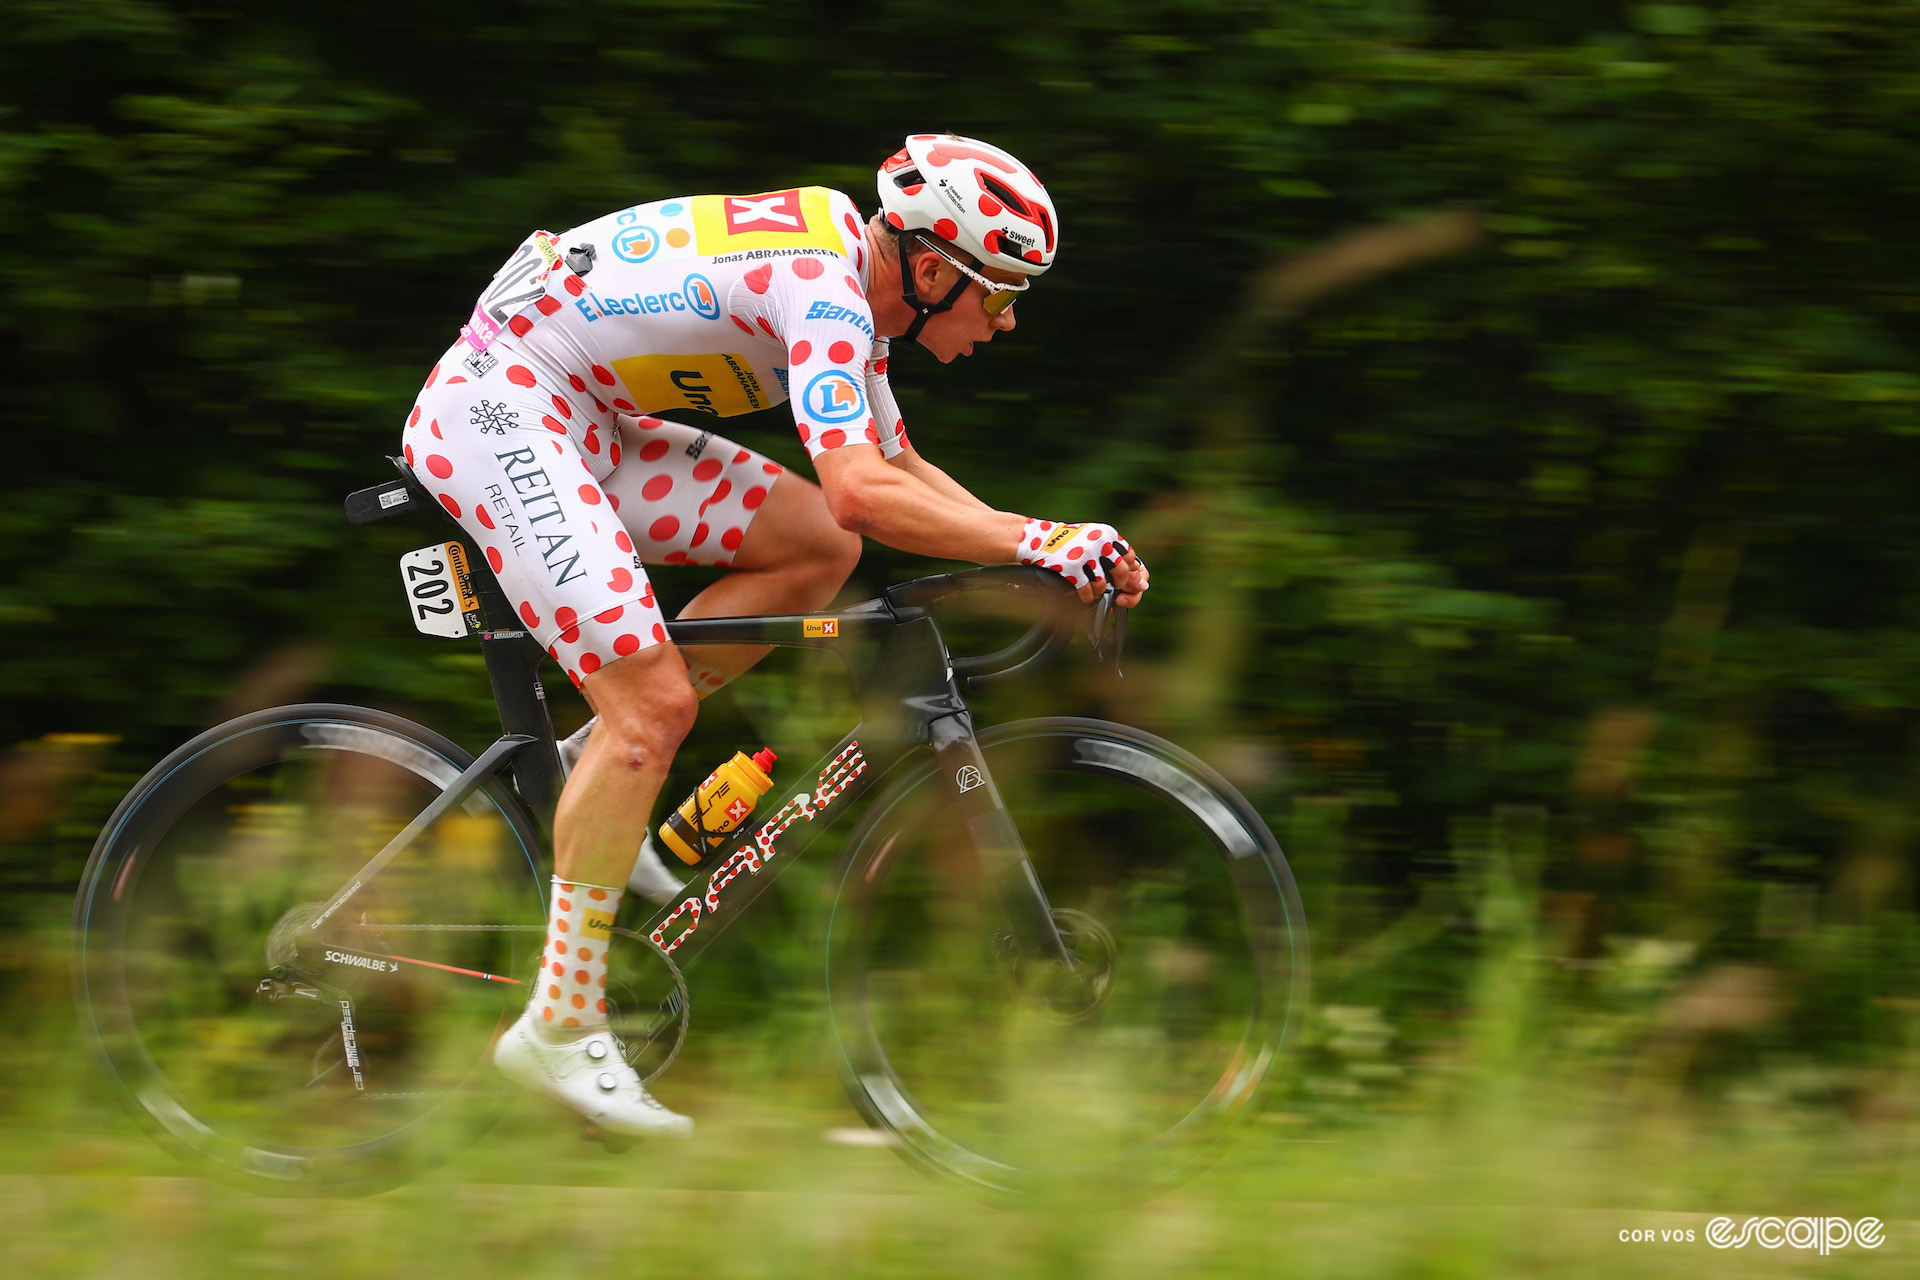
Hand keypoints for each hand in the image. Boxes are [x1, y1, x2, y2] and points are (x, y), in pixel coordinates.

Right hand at [1017, 518, 1149, 606]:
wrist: (1039, 539)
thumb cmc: (1068, 541)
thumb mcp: (1093, 537)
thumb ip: (1113, 552)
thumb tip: (1138, 575)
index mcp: (1107, 534)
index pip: (1131, 557)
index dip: (1129, 571)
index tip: (1121, 577)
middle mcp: (1099, 542)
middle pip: (1122, 572)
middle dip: (1118, 584)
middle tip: (1112, 586)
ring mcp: (1085, 555)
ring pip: (1104, 585)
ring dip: (1099, 591)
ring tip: (1092, 589)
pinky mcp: (1072, 568)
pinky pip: (1087, 591)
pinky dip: (1086, 597)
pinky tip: (1082, 595)